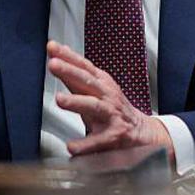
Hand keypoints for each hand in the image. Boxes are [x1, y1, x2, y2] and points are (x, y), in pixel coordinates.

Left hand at [46, 41, 174, 162]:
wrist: (142, 132)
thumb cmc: (113, 108)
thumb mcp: (97, 88)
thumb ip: (75, 74)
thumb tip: (56, 52)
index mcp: (102, 83)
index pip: (83, 66)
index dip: (68, 56)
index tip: (52, 48)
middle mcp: (107, 96)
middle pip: (87, 81)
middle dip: (70, 72)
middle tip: (53, 65)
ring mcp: (111, 116)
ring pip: (93, 106)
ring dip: (76, 102)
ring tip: (59, 99)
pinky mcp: (113, 137)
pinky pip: (97, 141)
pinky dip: (84, 144)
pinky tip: (72, 146)